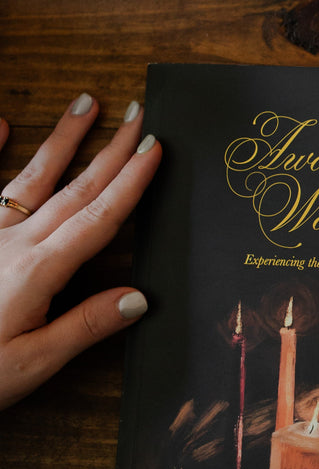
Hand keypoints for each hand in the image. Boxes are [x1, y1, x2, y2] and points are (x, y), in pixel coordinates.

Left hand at [0, 95, 160, 409]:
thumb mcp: (33, 363)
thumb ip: (85, 326)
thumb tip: (139, 298)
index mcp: (38, 271)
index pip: (98, 218)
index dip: (131, 182)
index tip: (154, 149)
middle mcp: (12, 242)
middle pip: (73, 188)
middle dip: (111, 150)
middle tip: (138, 117)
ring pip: (31, 177)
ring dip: (63, 140)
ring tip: (86, 104)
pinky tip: (0, 123)